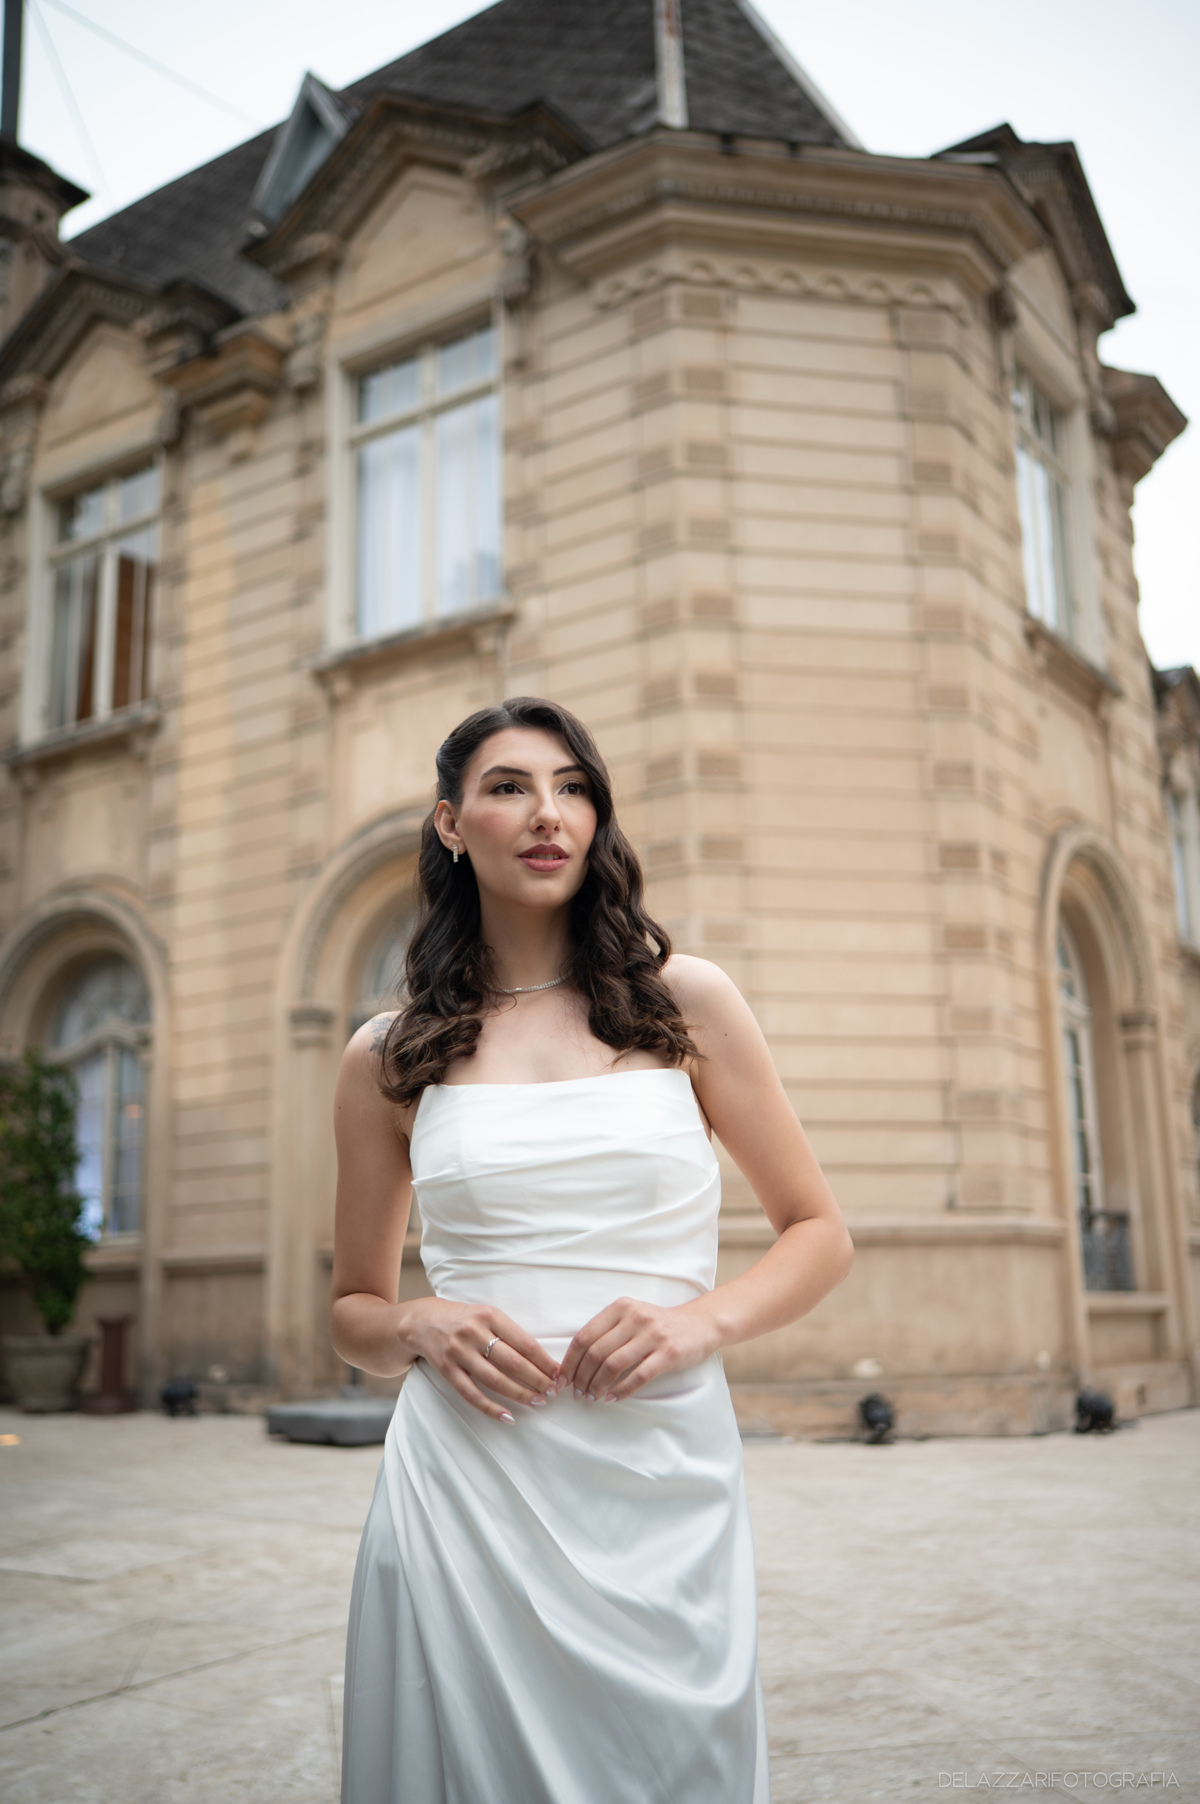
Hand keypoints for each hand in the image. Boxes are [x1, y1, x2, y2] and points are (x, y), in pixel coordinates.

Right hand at [404, 1298, 558, 1421]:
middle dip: (536, 1379)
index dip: (544, 1361)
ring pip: (495, 1379)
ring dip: (519, 1394)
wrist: (423, 1321)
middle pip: (512, 1362)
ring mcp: (459, 1352)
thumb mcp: (487, 1315)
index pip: (524, 1342)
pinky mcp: (447, 1370)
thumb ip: (510, 1333)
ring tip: (537, 1402)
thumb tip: (542, 1360)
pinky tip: (507, 1416)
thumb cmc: (464, 1319)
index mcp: (490, 1315)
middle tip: (552, 1392)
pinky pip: (471, 1393)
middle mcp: (474, 1333)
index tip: (558, 1374)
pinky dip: (490, 1407)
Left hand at [556, 1298, 715, 1402]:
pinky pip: (638, 1376)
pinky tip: (613, 1398)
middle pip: (596, 1353)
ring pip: (613, 1365)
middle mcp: (635, 1317)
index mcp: (620, 1307)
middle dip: (581, 1377)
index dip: (570, 1361)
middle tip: (577, 1393)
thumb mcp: (632, 1317)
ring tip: (592, 1397)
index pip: (584, 1336)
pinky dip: (621, 1390)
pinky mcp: (668, 1353)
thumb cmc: (658, 1325)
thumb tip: (575, 1362)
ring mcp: (653, 1335)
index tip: (563, 1379)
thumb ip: (607, 1331)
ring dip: (598, 1386)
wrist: (700, 1324)